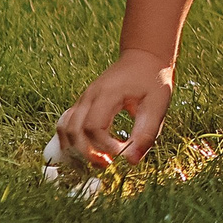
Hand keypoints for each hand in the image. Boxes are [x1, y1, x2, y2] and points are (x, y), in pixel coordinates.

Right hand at [57, 50, 173, 168]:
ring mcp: (82, 99)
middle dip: (86, 153)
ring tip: (96, 159)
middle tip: (107, 164)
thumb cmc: (153, 81)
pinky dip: (71, 141)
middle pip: (73, 130)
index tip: (121, 154)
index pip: (93, 127)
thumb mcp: (158, 105)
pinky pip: (66, 124)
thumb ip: (146, 133)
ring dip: (75, 149)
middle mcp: (89, 96)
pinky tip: (88, 151)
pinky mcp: (82, 104)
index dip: (103, 146)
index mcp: (108, 94)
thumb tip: (131, 161)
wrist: (144, 58)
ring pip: (64, 129)